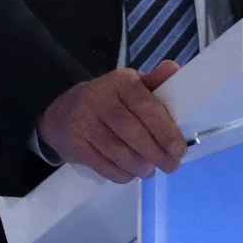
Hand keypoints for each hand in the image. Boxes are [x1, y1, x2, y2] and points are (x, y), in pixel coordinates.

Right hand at [36, 59, 185, 182]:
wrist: (63, 112)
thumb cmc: (108, 100)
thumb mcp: (131, 86)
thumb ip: (155, 82)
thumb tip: (174, 68)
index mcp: (119, 82)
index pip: (145, 106)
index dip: (165, 131)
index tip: (179, 150)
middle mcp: (98, 100)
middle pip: (132, 133)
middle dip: (156, 154)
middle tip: (170, 166)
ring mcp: (83, 123)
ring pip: (119, 153)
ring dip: (140, 167)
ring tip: (150, 169)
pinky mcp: (74, 145)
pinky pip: (104, 166)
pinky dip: (122, 174)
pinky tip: (131, 172)